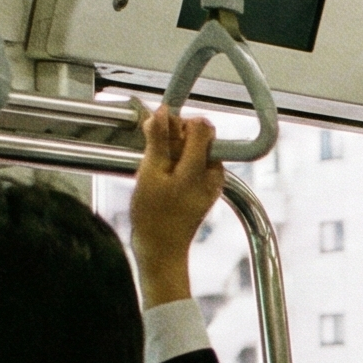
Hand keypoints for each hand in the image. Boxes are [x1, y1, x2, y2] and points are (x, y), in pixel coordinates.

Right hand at [129, 106, 223, 304]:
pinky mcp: (208, 189)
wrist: (162, 250)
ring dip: (177, 152)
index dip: (180, 122)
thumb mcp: (149, 173)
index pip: (202, 126)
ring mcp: (213, 182)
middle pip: (201, 136)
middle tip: (156, 155)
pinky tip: (165, 179)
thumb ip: (158, 140)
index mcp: (201, 169)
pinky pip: (197, 164)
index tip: (161, 132)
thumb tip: (163, 112)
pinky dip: (181, 164)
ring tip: (158, 171)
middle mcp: (213, 174)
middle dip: (177, 137)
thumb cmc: (153, 217)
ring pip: (198, 150)